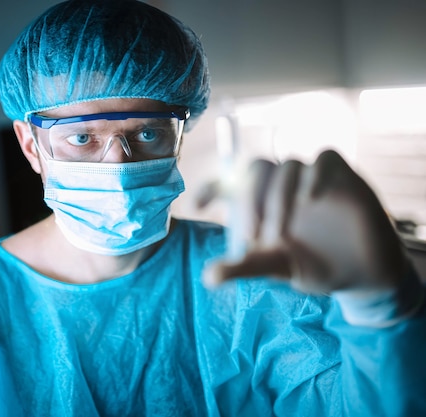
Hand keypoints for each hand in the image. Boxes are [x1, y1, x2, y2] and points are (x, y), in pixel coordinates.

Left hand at [204, 149, 408, 293]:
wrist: (363, 276)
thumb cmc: (315, 267)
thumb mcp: (278, 268)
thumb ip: (246, 268)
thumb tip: (209, 278)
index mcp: (262, 203)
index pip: (231, 182)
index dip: (211, 187)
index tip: (196, 206)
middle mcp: (283, 185)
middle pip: (257, 168)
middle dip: (250, 199)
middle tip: (254, 236)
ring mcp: (312, 178)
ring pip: (287, 165)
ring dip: (278, 198)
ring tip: (279, 236)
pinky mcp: (344, 177)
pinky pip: (326, 158)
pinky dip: (315, 175)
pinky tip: (311, 199)